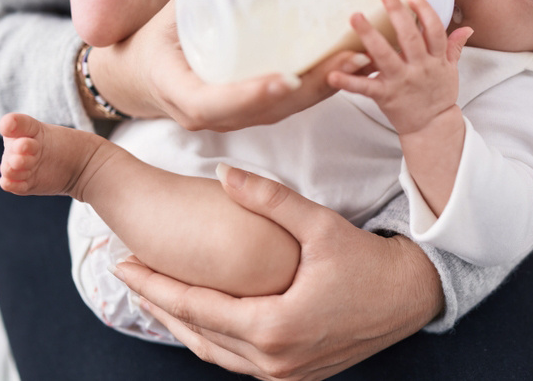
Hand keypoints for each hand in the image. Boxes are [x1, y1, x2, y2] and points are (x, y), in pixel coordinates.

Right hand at [82, 0, 369, 131]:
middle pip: (265, 112)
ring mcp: (231, 121)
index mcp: (180, 92)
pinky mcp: (250, 116)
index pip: (215, 104)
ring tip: (359, 59)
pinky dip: (319, 91)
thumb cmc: (157, 40)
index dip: (252, 94)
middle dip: (309, 88)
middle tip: (347, 56)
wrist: (144, 77)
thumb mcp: (171, 10)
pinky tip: (350, 70)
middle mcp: (208, 117)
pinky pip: (287, 109)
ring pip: (283, 112)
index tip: (286, 77)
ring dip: (324, 89)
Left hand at [114, 168, 443, 380]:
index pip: (195, 306)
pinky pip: (237, 361)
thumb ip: (268, 198)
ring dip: (180, 325)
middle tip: (125, 275)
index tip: (122, 263)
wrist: (411, 296)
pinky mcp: (294, 376)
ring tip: (150, 296)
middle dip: (156, 303)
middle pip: (195, 334)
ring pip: (213, 353)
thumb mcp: (319, 225)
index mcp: (274, 327)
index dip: (154, 284)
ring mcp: (285, 375)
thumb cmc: (368, 261)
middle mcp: (274, 362)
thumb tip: (222, 172)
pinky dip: (210, 338)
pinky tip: (196, 316)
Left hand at [329, 0, 472, 135]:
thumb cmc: (439, 95)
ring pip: (385, 56)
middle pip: (409, 38)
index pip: (434, 31)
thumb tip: (467, 29)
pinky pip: (365, 87)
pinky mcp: (385, 96)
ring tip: (356, 17)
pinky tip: (333, 73)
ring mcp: (401, 82)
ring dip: (369, 36)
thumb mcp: (450, 70)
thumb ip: (453, 47)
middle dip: (397, 14)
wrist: (432, 126)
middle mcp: (419, 68)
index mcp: (435, 59)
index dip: (425, 12)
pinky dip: (349, 81)